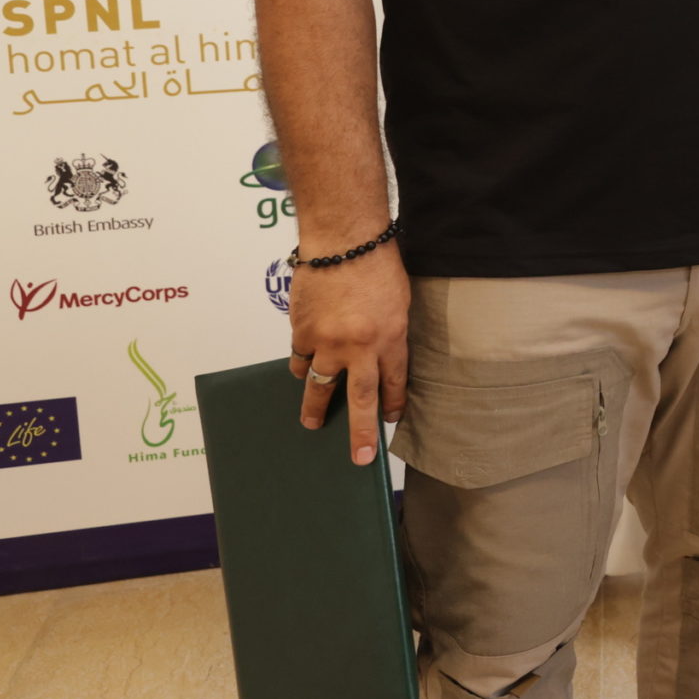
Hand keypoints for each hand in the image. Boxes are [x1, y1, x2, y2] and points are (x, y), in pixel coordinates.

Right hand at [288, 237, 409, 464]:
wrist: (343, 240)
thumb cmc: (378, 264)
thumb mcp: (399, 302)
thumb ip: (390, 333)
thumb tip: (379, 358)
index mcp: (391, 338)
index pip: (394, 383)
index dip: (392, 405)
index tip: (388, 422)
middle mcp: (360, 346)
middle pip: (360, 399)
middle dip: (359, 432)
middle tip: (358, 457)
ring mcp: (328, 342)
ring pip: (319, 384)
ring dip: (315, 406)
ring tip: (312, 422)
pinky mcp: (301, 332)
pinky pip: (299, 358)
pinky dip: (300, 365)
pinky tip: (302, 369)